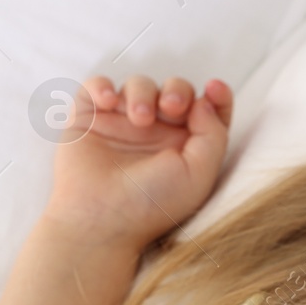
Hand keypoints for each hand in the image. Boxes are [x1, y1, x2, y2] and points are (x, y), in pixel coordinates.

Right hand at [43, 74, 232, 250]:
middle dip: (177, 91)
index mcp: (186, 145)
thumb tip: (206, 100)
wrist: (101, 219)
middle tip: (171, 107)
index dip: (216, 95)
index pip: (207, 110)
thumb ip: (213, 135)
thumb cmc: (152, 204)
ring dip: (142, 93)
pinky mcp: (89, 119)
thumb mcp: (199, 174)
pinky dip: (101, 86)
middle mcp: (157, 132)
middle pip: (174, 90)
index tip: (215, 88)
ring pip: (138, 85)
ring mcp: (122, 123)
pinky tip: (107, 101)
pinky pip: (95, 86)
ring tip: (139, 119)